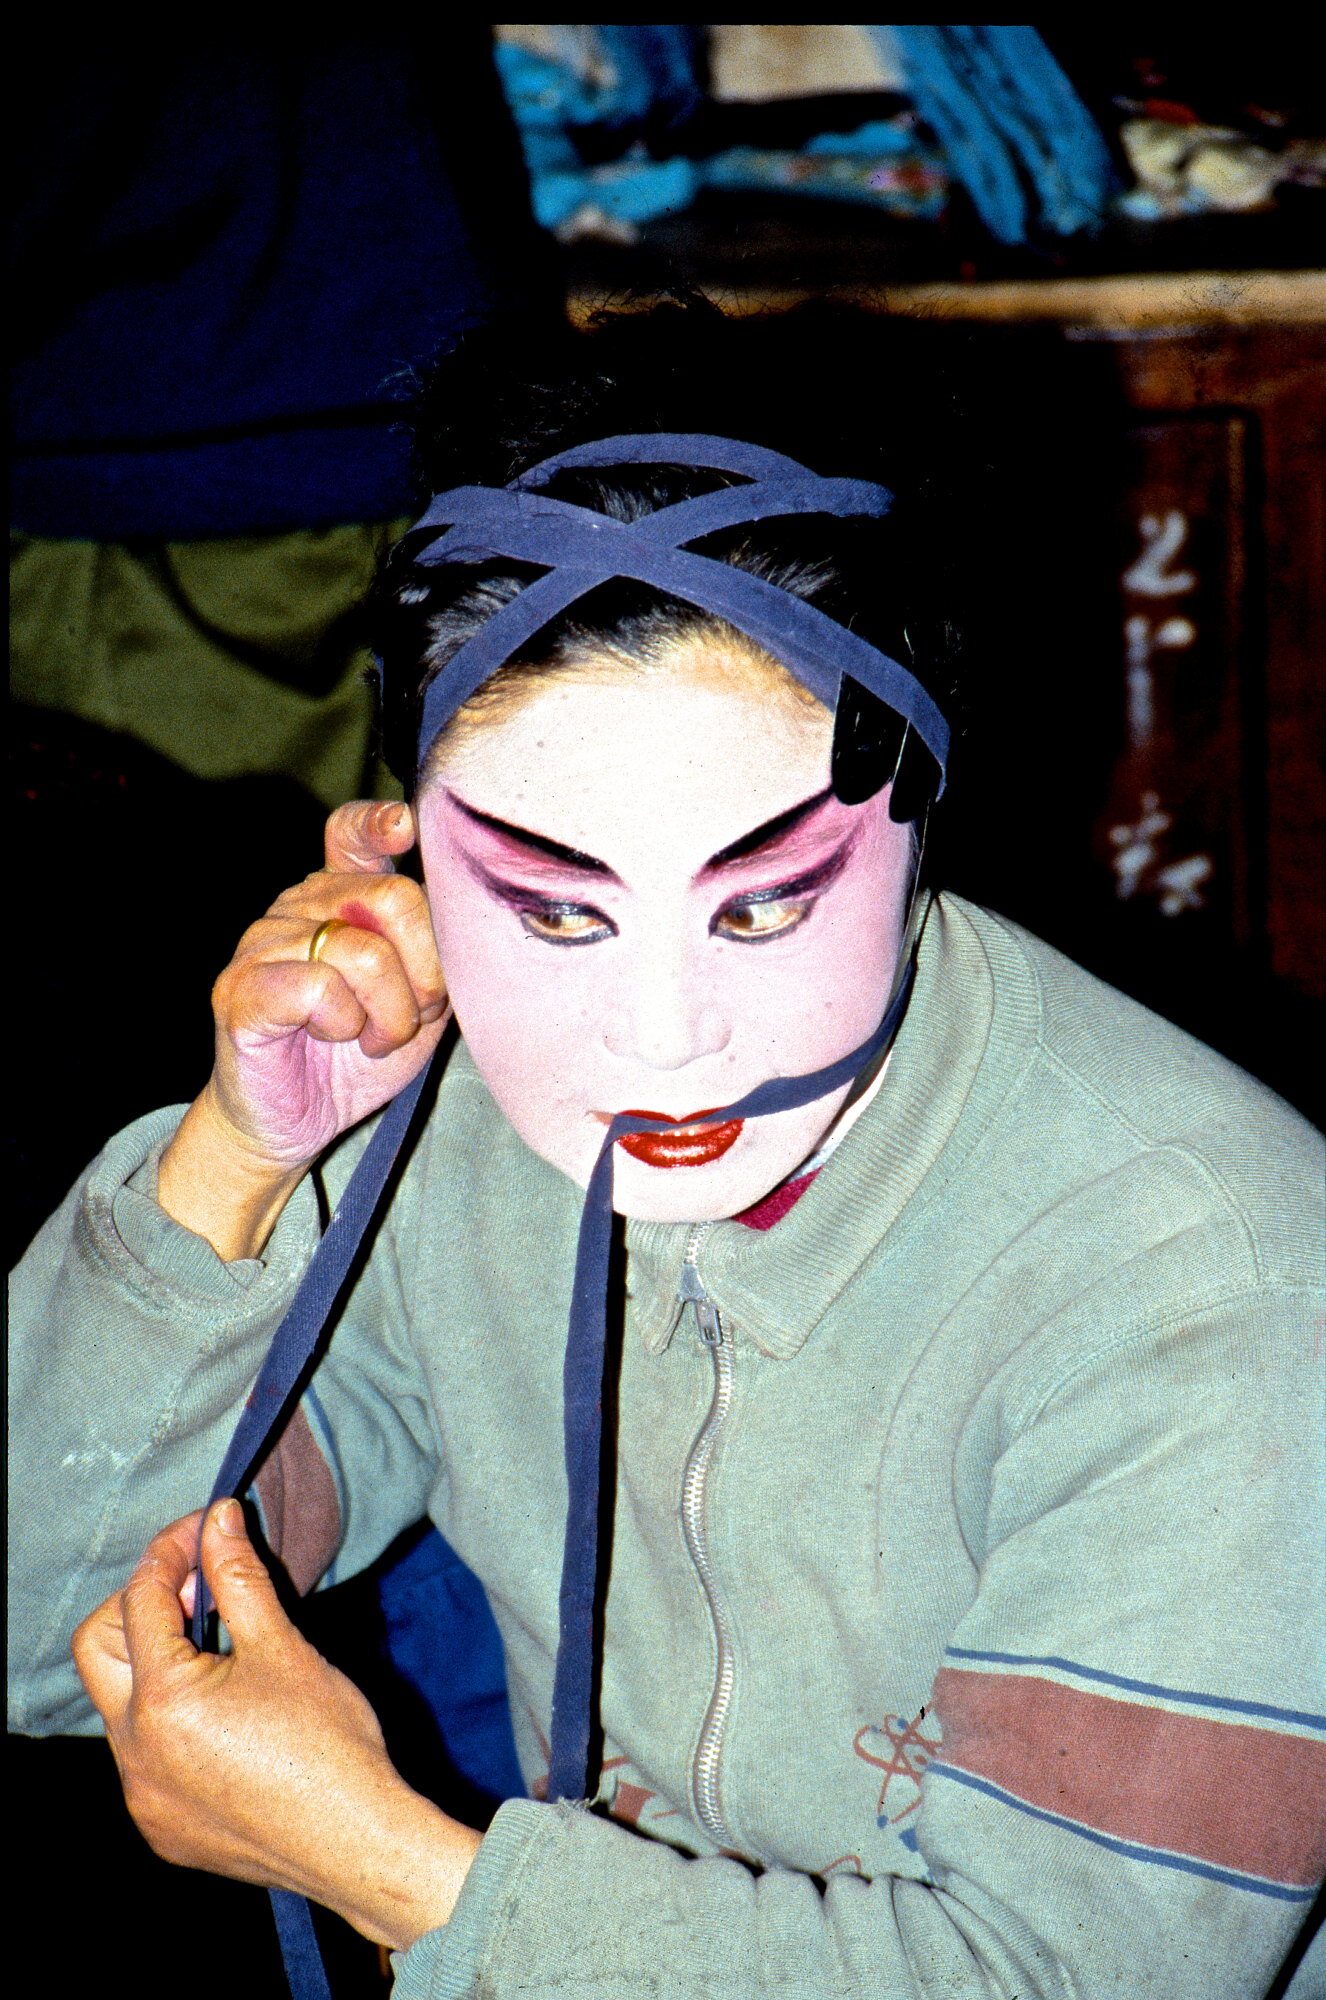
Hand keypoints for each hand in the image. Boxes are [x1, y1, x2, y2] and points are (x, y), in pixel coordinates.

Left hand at [72, 1501, 479, 1950]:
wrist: (356, 1842)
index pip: (141, 1598)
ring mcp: (143, 1797)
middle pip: (99, 1649)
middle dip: (137, 1605)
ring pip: (120, 1706)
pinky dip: (167, 1721)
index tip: (205, 1529)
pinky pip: (142, 1758)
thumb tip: (218, 1519)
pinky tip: (222, 1715)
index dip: (170, 1551)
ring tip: (216, 1648)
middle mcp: (134, 1753)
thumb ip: (239, 1577)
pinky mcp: (160, 1828)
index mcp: (162, 1700)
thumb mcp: (283, 1647)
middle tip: (195, 1587)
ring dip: (153, 1665)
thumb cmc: (328, 1742)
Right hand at [159, 801, 447, 1256]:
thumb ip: (435, 952)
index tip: (406, 828)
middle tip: (411, 1015)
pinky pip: (319, 987)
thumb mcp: (419, 1002)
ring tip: (371, 1038)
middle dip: (425, 970)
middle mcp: (296, 907)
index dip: (379, 821)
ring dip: (388, 1012)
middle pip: (392, 898)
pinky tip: (331, 1037)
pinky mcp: (239, 989)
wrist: (295, 1125)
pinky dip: (344, 1022)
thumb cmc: (357, 1059)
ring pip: (361, 951)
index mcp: (337, 898)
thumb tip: (468, 915)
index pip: (351, 831)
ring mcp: (261, 943)